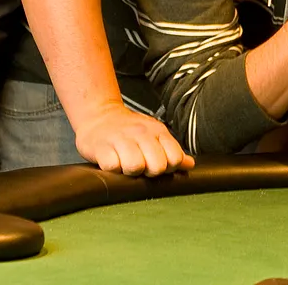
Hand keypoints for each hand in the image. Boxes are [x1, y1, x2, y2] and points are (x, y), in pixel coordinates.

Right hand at [75, 102, 194, 175]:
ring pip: (135, 167)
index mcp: (158, 132)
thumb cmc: (128, 129)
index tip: (157, 166)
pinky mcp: (101, 147)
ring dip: (130, 172)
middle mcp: (141, 133)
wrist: (98, 115)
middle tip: (140, 167)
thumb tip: (189, 164)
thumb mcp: (154, 134)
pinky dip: (112, 169)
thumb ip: (172, 150)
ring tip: (125, 165)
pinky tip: (112, 162)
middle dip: (149, 172)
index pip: (175, 158)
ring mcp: (121, 139)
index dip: (168, 168)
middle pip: (157, 166)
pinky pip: (112, 167)